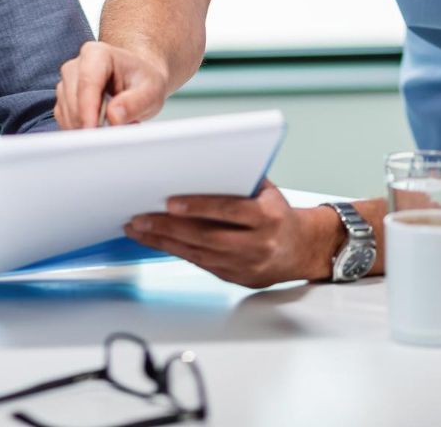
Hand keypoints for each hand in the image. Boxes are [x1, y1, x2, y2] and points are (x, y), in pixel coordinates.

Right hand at [54, 40, 170, 127]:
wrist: (136, 78)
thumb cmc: (142, 80)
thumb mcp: (152, 90)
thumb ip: (134, 103)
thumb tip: (113, 117)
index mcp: (97, 53)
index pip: (87, 82)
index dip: (88, 109)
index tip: (93, 131)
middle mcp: (76, 65)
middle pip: (74, 100)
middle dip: (91, 122)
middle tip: (118, 132)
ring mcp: (66, 82)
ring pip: (67, 113)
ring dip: (89, 127)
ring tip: (116, 122)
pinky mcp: (63, 100)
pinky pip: (65, 121)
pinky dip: (82, 129)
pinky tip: (102, 125)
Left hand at [123, 181, 336, 288]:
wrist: (303, 249)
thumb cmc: (278, 212)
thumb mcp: (267, 191)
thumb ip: (237, 180)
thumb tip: (194, 164)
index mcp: (269, 217)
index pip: (230, 210)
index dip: (199, 207)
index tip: (170, 202)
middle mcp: (258, 244)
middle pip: (207, 237)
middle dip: (169, 227)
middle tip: (140, 217)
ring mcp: (246, 265)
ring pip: (198, 254)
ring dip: (163, 241)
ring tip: (137, 228)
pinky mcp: (234, 277)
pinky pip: (198, 263)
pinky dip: (174, 251)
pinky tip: (154, 241)